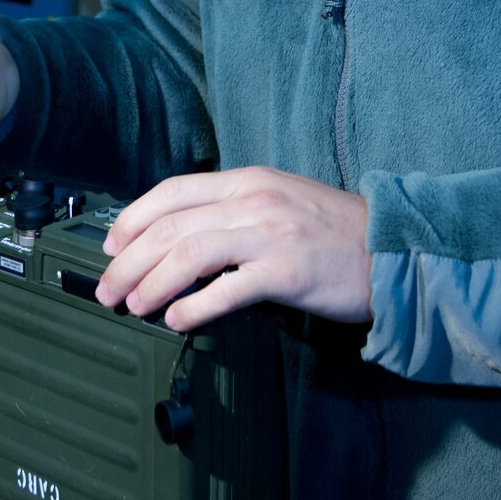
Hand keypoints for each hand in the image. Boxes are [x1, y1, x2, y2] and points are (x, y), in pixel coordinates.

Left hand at [95, 166, 372, 333]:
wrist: (392, 251)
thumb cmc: (335, 233)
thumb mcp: (278, 202)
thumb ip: (232, 213)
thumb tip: (176, 243)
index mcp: (248, 180)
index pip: (172, 191)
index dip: (132, 219)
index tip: (111, 247)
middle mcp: (254, 200)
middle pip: (170, 226)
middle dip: (128, 260)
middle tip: (108, 290)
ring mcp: (271, 234)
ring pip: (189, 253)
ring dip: (151, 283)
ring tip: (134, 306)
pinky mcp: (288, 272)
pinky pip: (228, 289)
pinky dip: (195, 306)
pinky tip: (177, 319)